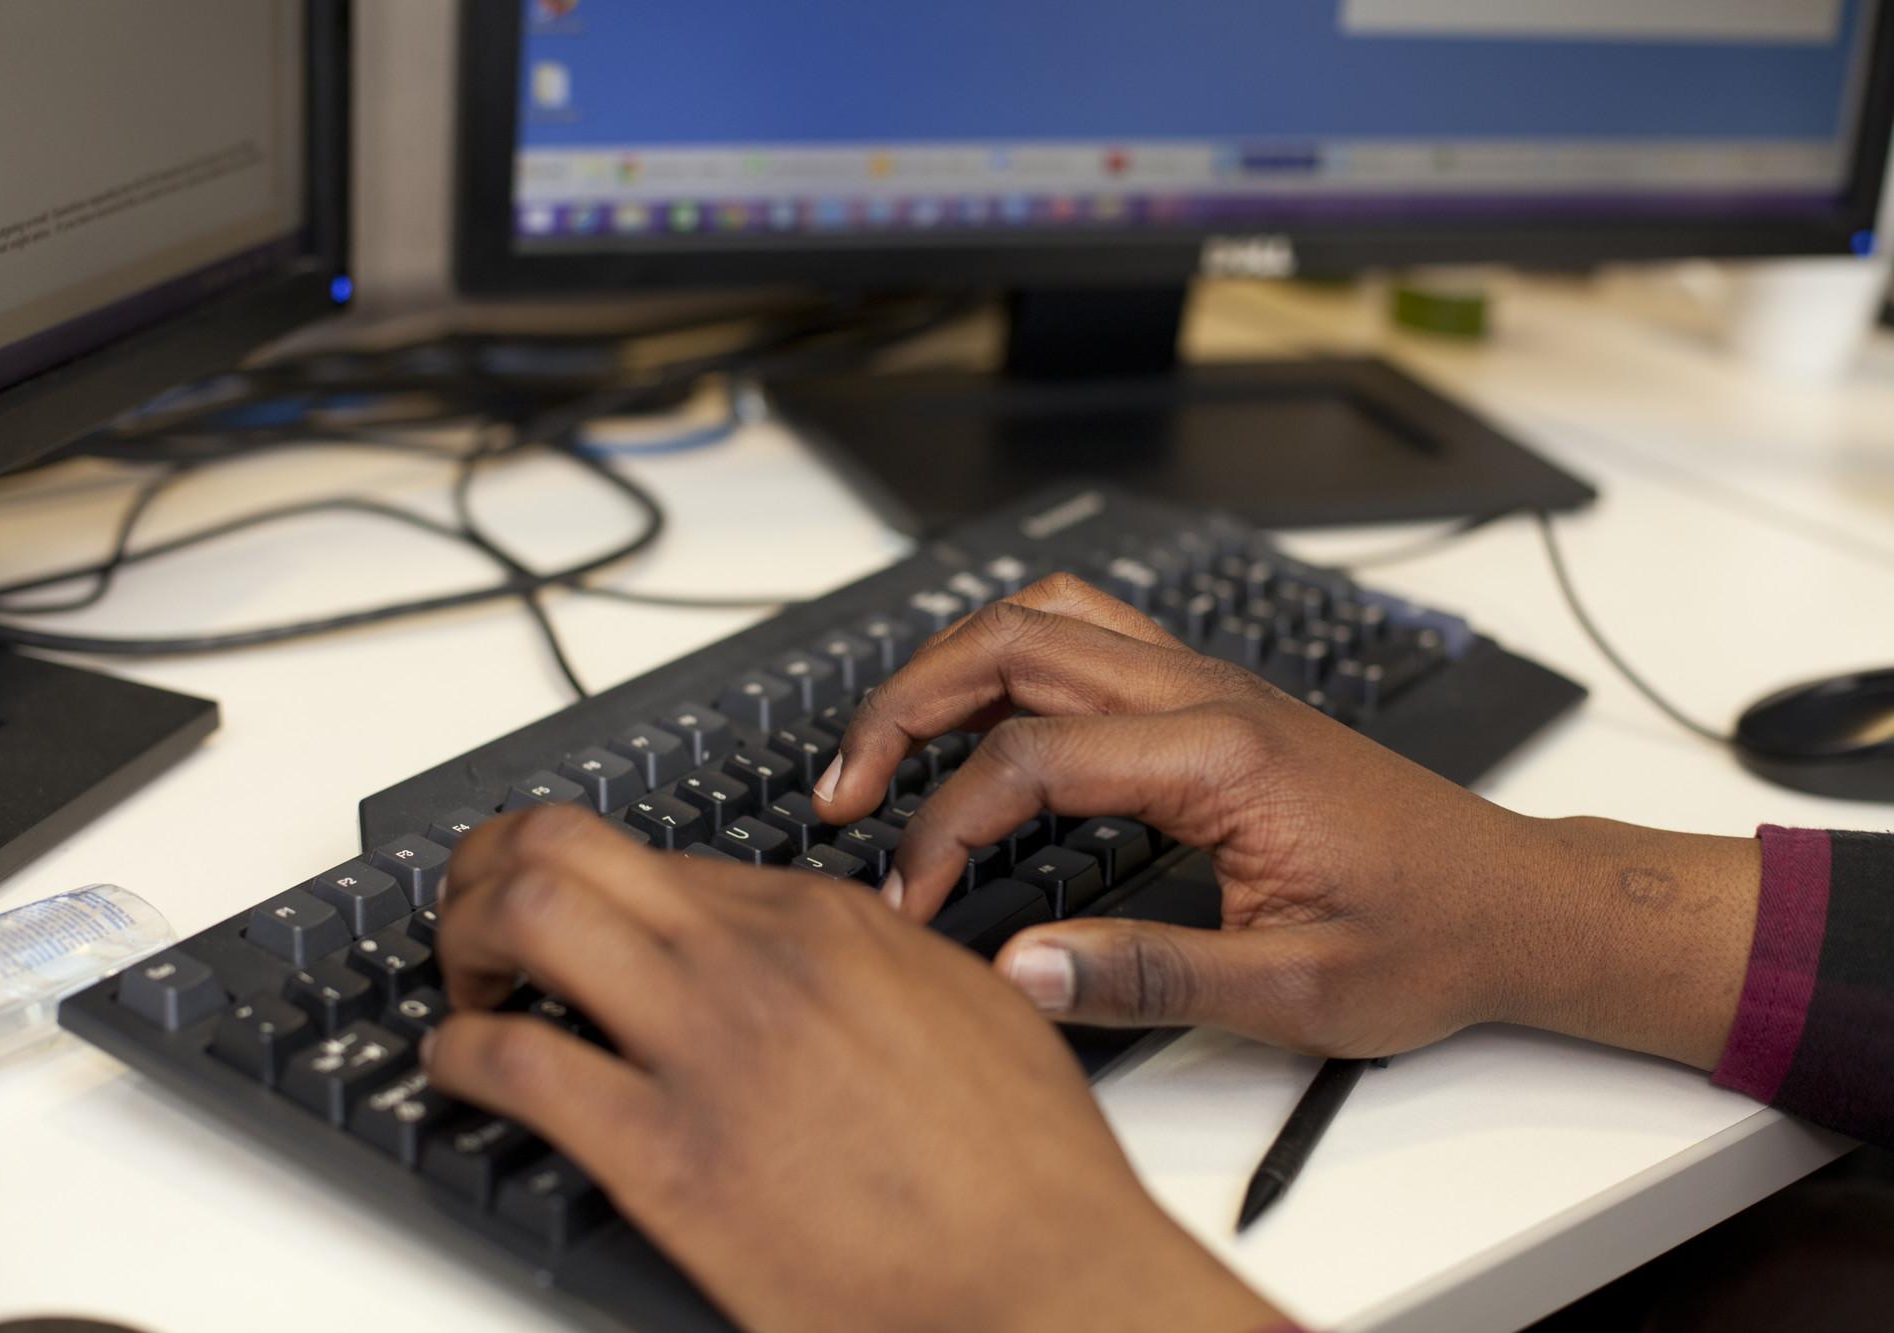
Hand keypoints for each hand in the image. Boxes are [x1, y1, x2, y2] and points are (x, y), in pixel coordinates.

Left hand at [425, 805, 1278, 1332]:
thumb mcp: (967, 1003)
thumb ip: (883, 953)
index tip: (568, 915)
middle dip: (488, 866)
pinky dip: (459, 1055)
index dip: (590, 881)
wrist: (1044, 1279)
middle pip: (565, 843)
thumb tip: (836, 939)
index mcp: (823, 922)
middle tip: (473, 917)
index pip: (655, 854)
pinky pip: (516, 1063)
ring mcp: (704, 1046)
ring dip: (463, 940)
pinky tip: (462, 1073)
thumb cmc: (1023, 1166)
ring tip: (465, 988)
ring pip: (527, 916)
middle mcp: (752, 958)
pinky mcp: (664, 1154)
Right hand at [813, 575, 1761, 1068]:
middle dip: (906, 705)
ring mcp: (1210, 684)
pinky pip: (1087, 638)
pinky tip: (978, 720)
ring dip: (951, 664)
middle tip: (844, 786)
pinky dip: (1007, 661)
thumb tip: (1018, 974)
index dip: (945, 829)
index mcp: (1223, 756)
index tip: (911, 904)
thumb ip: (1147, 977)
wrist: (1514, 901)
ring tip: (888, 741)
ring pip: (1047, 620)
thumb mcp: (1294, 991)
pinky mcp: (1212, 698)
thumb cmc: (1426, 939)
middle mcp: (1208, 695)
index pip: (1031, 760)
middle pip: (1014, 644)